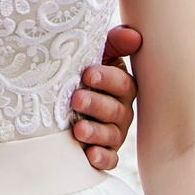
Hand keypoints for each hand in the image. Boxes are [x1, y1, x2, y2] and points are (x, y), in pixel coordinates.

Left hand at [73, 24, 141, 169]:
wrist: (60, 104)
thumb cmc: (82, 74)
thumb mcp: (97, 54)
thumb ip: (114, 42)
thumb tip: (134, 35)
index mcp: (121, 87)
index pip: (122, 83)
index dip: (107, 79)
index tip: (87, 74)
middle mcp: (121, 111)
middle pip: (115, 111)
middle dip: (96, 105)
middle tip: (76, 99)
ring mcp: (114, 133)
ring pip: (111, 135)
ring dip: (96, 133)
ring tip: (78, 130)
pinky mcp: (104, 152)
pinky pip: (109, 159)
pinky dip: (102, 158)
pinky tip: (89, 156)